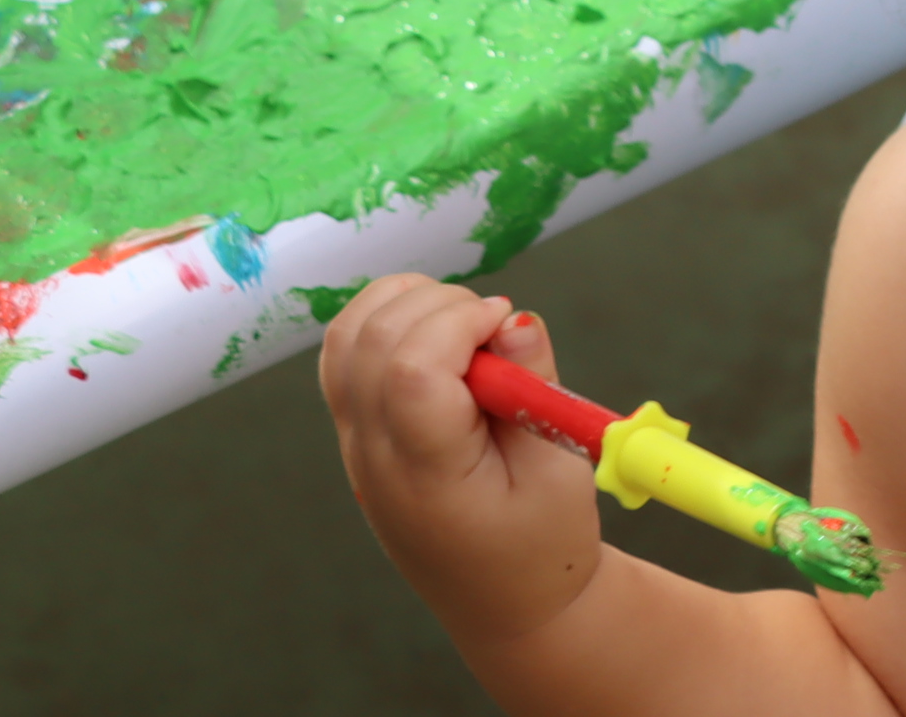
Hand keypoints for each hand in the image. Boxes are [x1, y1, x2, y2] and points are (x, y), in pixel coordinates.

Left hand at [319, 278, 607, 646]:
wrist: (507, 602)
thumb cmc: (543, 543)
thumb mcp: (559, 472)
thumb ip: (533, 388)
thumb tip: (513, 317)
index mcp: (428, 474)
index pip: (410, 371)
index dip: (460, 323)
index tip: (508, 325)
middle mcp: (376, 455)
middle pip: (370, 341)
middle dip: (440, 304)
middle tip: (495, 330)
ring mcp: (357, 445)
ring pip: (346, 338)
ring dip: (406, 305)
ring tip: (466, 328)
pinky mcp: (359, 434)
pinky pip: (346, 358)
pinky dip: (386, 322)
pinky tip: (438, 336)